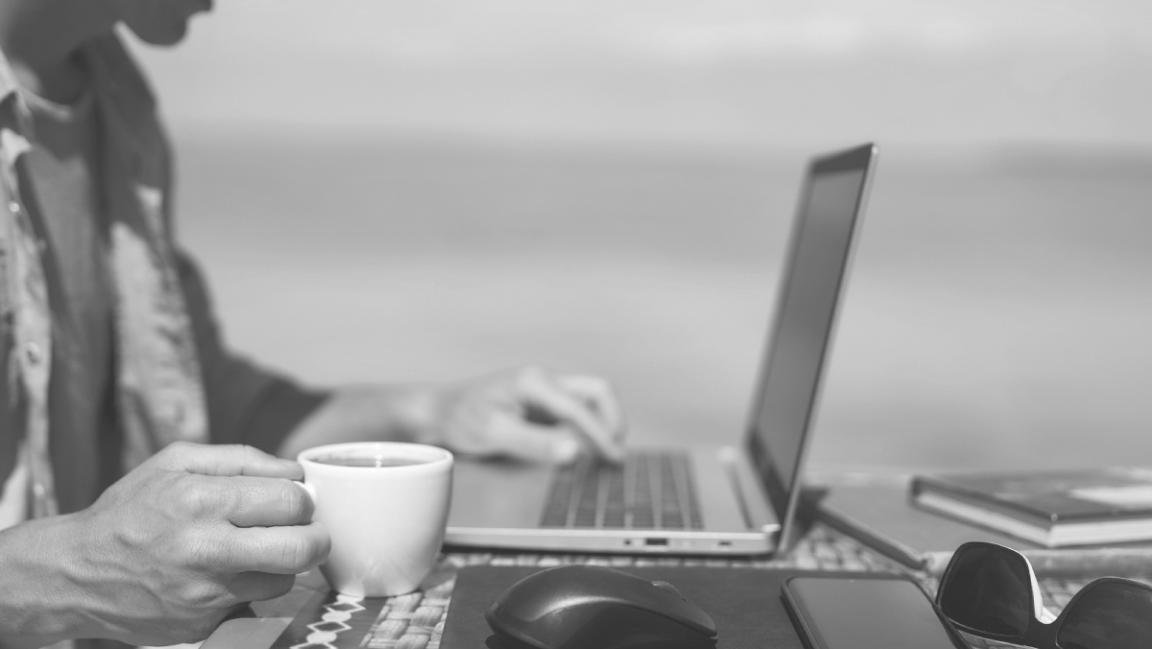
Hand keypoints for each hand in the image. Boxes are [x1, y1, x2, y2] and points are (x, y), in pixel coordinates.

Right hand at [58, 443, 327, 644]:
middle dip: (316, 536)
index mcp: (200, 500)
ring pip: (285, 580)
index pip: (291, 501)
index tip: (297, 499)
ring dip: (284, 564)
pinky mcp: (202, 624)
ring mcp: (204, 593)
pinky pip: (253, 604)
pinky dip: (251, 588)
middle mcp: (204, 549)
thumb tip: (294, 469)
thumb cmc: (130, 510)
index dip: (304, 499)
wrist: (75, 573)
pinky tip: (227, 574)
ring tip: (259, 549)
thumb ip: (241, 458)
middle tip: (306, 529)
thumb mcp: (175, 461)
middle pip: (302, 548)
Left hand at [428, 366, 625, 462]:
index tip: (614, 460)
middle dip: (612, 420)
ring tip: (604, 459)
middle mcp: (545, 380)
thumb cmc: (460, 419)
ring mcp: (545, 391)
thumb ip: (535, 443)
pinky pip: (575, 413)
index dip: (602, 435)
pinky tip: (582, 453)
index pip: (581, 408)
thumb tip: (574, 451)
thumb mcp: (494, 433)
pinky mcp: (542, 404)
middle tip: (615, 455)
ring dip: (601, 426)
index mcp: (535, 381)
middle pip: (597, 392)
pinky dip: (586, 431)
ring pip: (590, 402)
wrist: (437, 413)